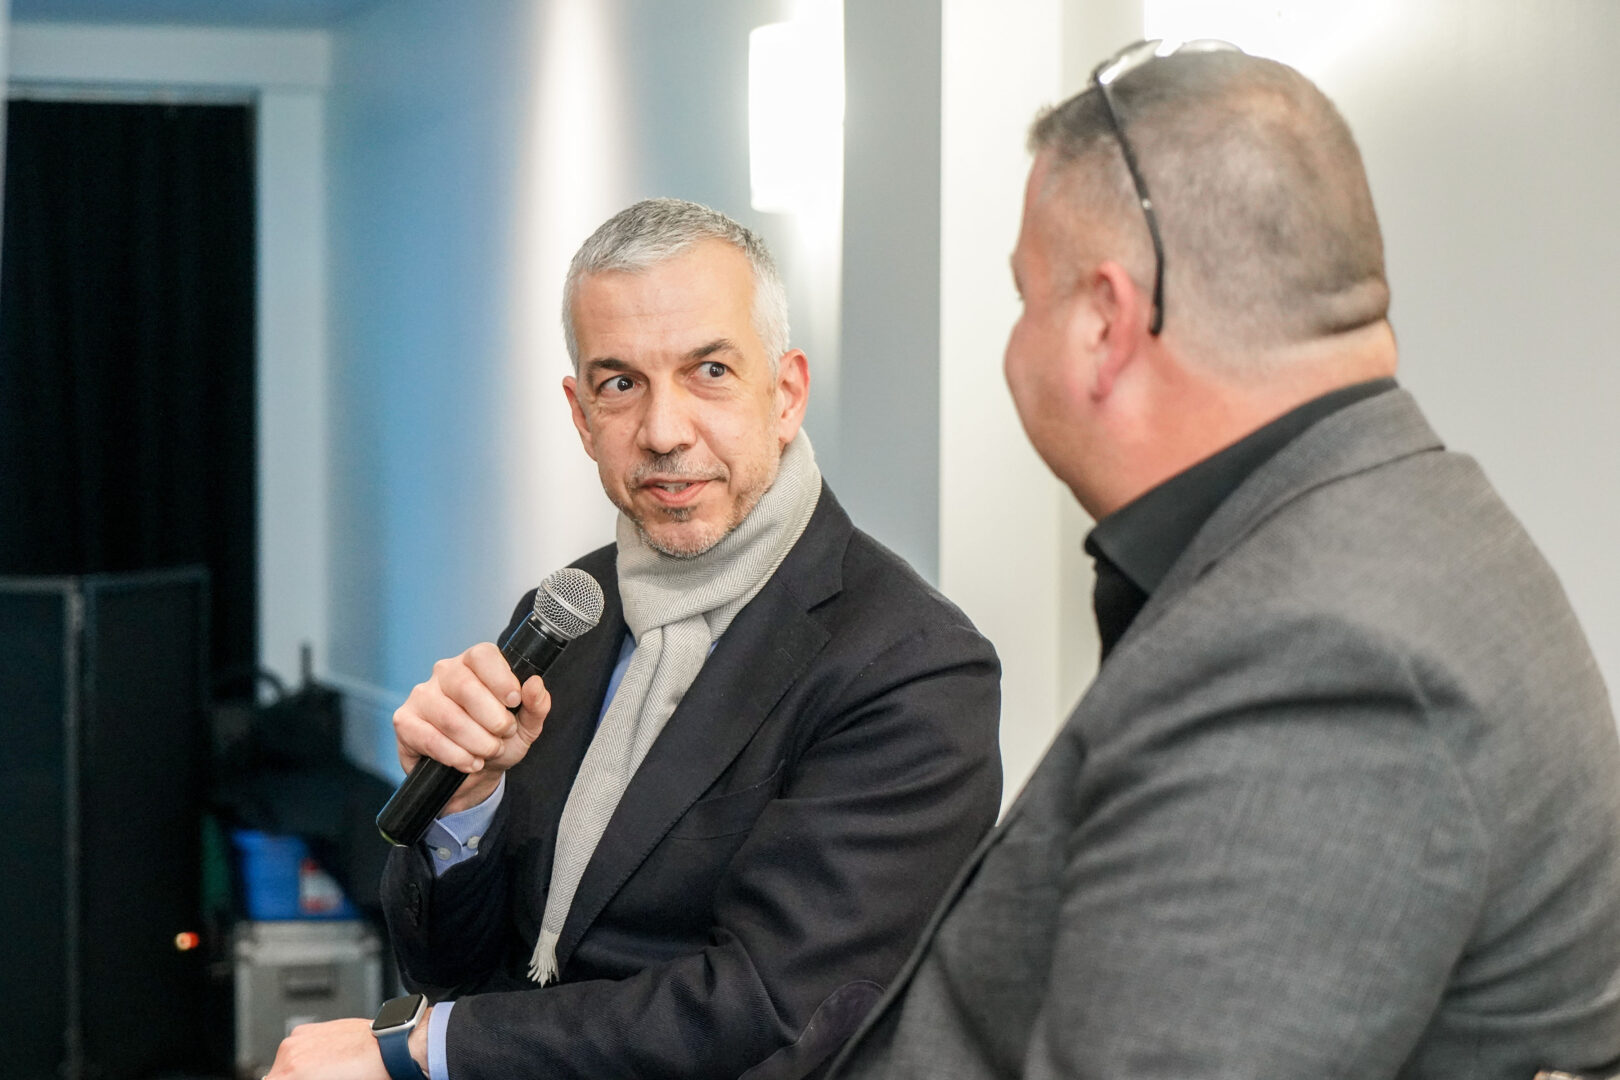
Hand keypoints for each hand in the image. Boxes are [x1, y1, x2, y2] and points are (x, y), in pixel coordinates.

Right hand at [264, 1017, 389, 1079]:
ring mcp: (298, 1037)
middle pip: (276, 1075)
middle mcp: (289, 1051)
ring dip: (295, 1073)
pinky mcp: (308, 1029)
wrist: (387, 1048)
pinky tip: (324, 1063)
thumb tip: (301, 1077)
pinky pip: (295, 1049)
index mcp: (291, 1072)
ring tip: (324, 1075)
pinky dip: (302, 1058)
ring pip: (283, 1064)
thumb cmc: (365, 1073)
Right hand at [393, 642, 552, 813]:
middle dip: (492, 719)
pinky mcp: (405, 721)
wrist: (473, 775)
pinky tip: (469, 762)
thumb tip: (535, 683)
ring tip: (488, 752)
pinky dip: (456, 755)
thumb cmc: (498, 740)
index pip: (482, 655)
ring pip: (450, 717)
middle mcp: (444, 673)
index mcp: (474, 664)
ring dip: (477, 742)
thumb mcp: (525, 727)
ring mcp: (421, 696)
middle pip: (466, 687)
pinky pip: (430, 738)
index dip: (501, 678)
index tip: (514, 701)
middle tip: (503, 735)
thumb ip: (536, 705)